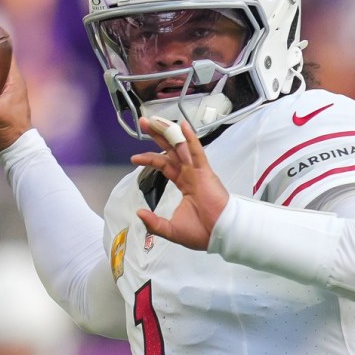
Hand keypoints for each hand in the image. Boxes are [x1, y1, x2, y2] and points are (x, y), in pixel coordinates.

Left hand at [130, 117, 229, 250]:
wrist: (220, 234)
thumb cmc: (202, 232)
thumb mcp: (171, 229)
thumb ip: (154, 223)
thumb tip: (139, 214)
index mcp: (185, 184)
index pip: (165, 165)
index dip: (150, 159)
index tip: (134, 157)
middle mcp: (190, 174)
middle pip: (171, 149)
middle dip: (157, 136)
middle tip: (144, 122)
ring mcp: (198, 172)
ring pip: (180, 147)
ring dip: (168, 132)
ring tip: (154, 120)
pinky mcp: (205, 172)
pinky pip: (197, 152)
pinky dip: (190, 138)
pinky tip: (182, 126)